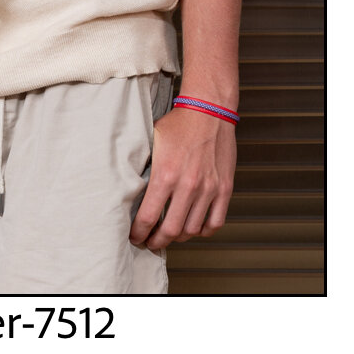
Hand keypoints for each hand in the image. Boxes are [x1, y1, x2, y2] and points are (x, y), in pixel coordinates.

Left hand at [129, 107, 235, 251]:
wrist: (209, 111)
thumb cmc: (178, 124)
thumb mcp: (152, 141)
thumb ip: (143, 166)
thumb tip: (129, 187)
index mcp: (165, 174)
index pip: (148, 217)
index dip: (138, 232)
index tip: (134, 236)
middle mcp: (188, 186)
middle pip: (170, 230)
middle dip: (156, 241)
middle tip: (149, 242)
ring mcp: (209, 189)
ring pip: (192, 230)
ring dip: (178, 237)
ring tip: (169, 235)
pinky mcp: (224, 189)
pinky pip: (215, 223)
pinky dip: (203, 231)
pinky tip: (193, 228)